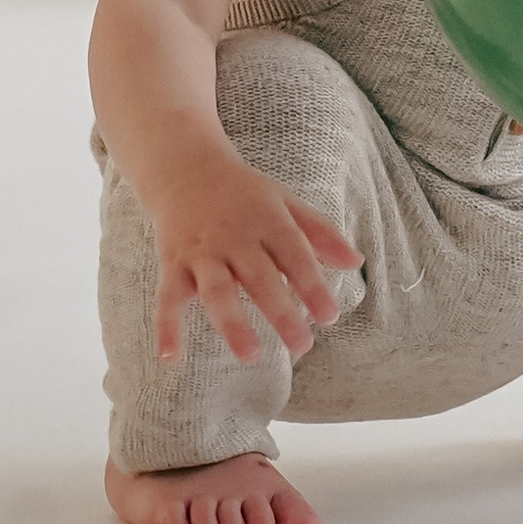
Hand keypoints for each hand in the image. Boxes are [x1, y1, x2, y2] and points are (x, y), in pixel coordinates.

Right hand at [152, 157, 361, 364]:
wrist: (184, 167)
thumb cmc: (244, 193)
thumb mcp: (285, 202)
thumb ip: (319, 233)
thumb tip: (356, 261)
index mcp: (267, 220)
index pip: (294, 254)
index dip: (313, 284)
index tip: (330, 316)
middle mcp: (234, 237)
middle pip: (259, 278)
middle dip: (281, 312)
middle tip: (302, 344)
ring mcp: (202, 252)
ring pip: (216, 291)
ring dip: (232, 323)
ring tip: (250, 355)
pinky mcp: (173, 264)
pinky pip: (167, 297)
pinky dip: (166, 326)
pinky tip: (170, 355)